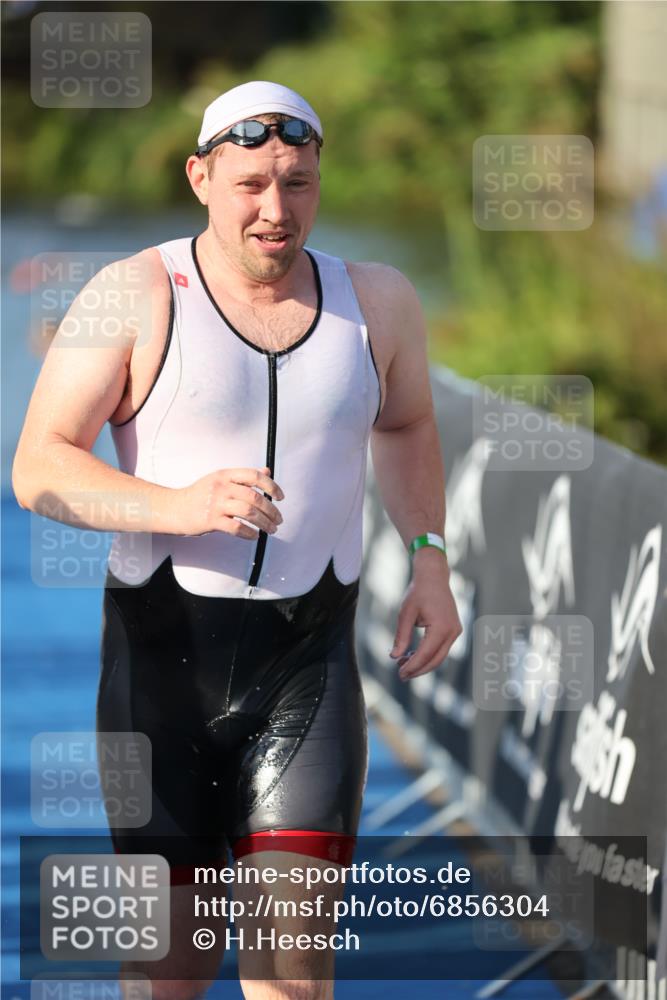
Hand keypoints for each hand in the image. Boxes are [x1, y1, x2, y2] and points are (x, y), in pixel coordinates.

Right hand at [174, 466, 283, 538]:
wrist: (174, 508)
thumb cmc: (200, 495)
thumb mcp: (220, 479)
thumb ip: (243, 477)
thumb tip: (267, 471)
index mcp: (225, 475)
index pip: (254, 476)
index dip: (271, 486)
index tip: (280, 496)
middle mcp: (221, 487)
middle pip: (254, 497)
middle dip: (271, 510)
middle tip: (278, 519)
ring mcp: (216, 504)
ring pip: (249, 513)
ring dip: (265, 523)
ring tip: (271, 529)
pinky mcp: (211, 520)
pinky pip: (236, 527)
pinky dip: (249, 533)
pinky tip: (254, 536)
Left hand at [390, 549, 461, 680]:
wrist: (434, 577)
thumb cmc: (418, 592)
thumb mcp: (405, 614)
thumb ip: (401, 636)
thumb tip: (394, 657)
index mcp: (441, 627)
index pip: (425, 654)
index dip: (412, 666)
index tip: (400, 673)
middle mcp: (452, 632)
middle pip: (436, 660)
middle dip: (418, 670)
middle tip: (401, 675)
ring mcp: (455, 631)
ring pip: (439, 656)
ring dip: (422, 663)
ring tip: (403, 663)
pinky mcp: (454, 630)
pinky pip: (441, 648)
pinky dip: (428, 655)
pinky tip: (412, 655)